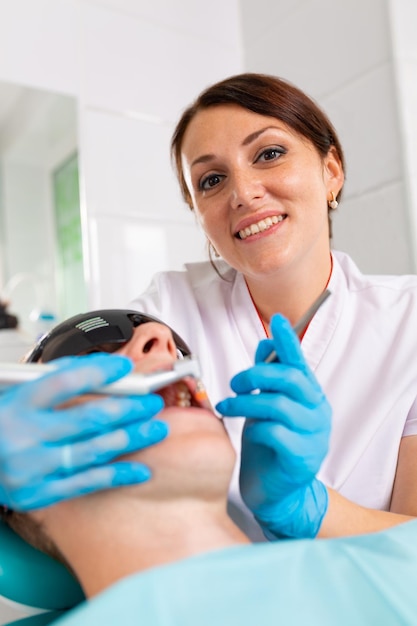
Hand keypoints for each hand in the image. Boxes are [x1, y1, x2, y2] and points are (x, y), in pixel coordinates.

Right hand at [0, 353, 166, 509]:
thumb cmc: (0, 424)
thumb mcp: (16, 393)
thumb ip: (56, 380)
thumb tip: (102, 370)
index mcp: (17, 405)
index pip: (65, 382)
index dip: (100, 373)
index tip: (125, 368)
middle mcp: (24, 437)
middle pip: (89, 418)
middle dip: (129, 408)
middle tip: (152, 402)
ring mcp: (32, 469)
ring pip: (94, 450)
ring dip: (132, 438)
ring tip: (157, 428)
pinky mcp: (38, 494)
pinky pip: (87, 482)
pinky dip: (118, 475)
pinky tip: (141, 469)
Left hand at [216, 314, 330, 538]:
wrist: (279, 494)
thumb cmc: (272, 446)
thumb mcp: (267, 406)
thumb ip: (268, 379)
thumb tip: (264, 346)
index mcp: (309, 395)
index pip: (300, 362)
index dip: (289, 340)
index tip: (278, 319)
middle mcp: (317, 412)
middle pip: (291, 380)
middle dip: (257, 375)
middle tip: (234, 383)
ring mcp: (313, 436)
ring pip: (279, 405)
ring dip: (246, 402)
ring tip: (226, 407)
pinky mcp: (302, 458)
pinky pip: (276, 434)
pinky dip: (255, 429)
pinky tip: (248, 434)